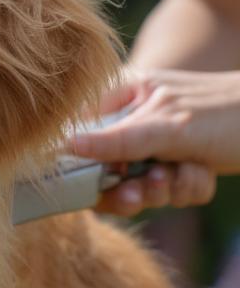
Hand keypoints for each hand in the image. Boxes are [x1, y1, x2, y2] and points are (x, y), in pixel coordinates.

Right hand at [69, 68, 239, 214]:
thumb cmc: (229, 114)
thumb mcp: (169, 126)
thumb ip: (117, 139)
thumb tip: (65, 146)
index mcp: (122, 97)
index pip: (82, 137)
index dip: (88, 167)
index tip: (105, 185)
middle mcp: (135, 119)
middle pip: (107, 170)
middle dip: (133, 185)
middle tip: (149, 189)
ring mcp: (159, 143)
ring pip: (140, 185)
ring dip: (167, 188)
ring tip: (188, 173)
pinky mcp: (181, 163)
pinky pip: (168, 190)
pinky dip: (188, 188)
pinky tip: (204, 173)